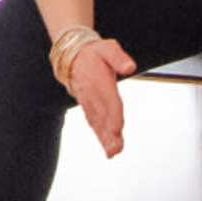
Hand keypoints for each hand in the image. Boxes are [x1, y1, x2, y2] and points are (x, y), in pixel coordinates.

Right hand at [60, 33, 136, 153]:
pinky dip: (99, 134)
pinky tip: (106, 146)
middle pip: (102, 116)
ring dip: (104, 138)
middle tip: (116, 150)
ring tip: (113, 153)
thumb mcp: (108, 47)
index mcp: (100, 80)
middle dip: (109, 134)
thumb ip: (118, 58)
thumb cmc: (94, 52)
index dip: (113, 115)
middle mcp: (92, 93)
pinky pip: (92, 121)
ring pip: (97, 122)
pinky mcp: (87, 106)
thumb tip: (130, 66)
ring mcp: (88, 101)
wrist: (72, 55)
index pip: (109, 100)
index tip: (118, 129)